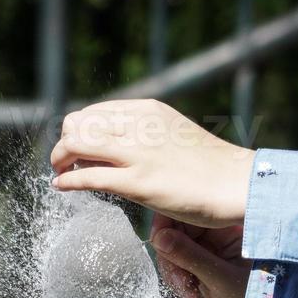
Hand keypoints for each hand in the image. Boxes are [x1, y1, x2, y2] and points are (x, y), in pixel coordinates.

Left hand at [51, 99, 254, 229]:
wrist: (237, 184)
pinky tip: (62, 186)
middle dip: (64, 143)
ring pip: (77, 145)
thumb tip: (121, 145)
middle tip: (63, 161)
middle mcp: (139, 126)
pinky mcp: (139, 183)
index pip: (93, 112)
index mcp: (147, 111)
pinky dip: (68, 181)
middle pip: (79, 124)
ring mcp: (138, 154)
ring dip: (59, 159)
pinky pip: (89, 177)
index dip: (77, 130)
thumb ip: (147, 135)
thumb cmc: (210, 166)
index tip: (75, 147)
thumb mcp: (174, 134)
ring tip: (59, 172)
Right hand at [151, 214, 283, 297]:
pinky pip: (179, 263)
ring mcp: (210, 246)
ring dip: (174, 270)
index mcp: (230, 223)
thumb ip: (190, 257)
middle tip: (178, 280)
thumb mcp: (221, 278)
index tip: (159, 242)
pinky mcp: (203, 261)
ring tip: (188, 291)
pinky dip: (178, 278)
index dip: (169, 222)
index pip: (190, 210)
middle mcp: (219, 230)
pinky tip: (191, 294)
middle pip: (177, 229)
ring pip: (174, 248)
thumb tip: (158, 238)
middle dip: (171, 255)